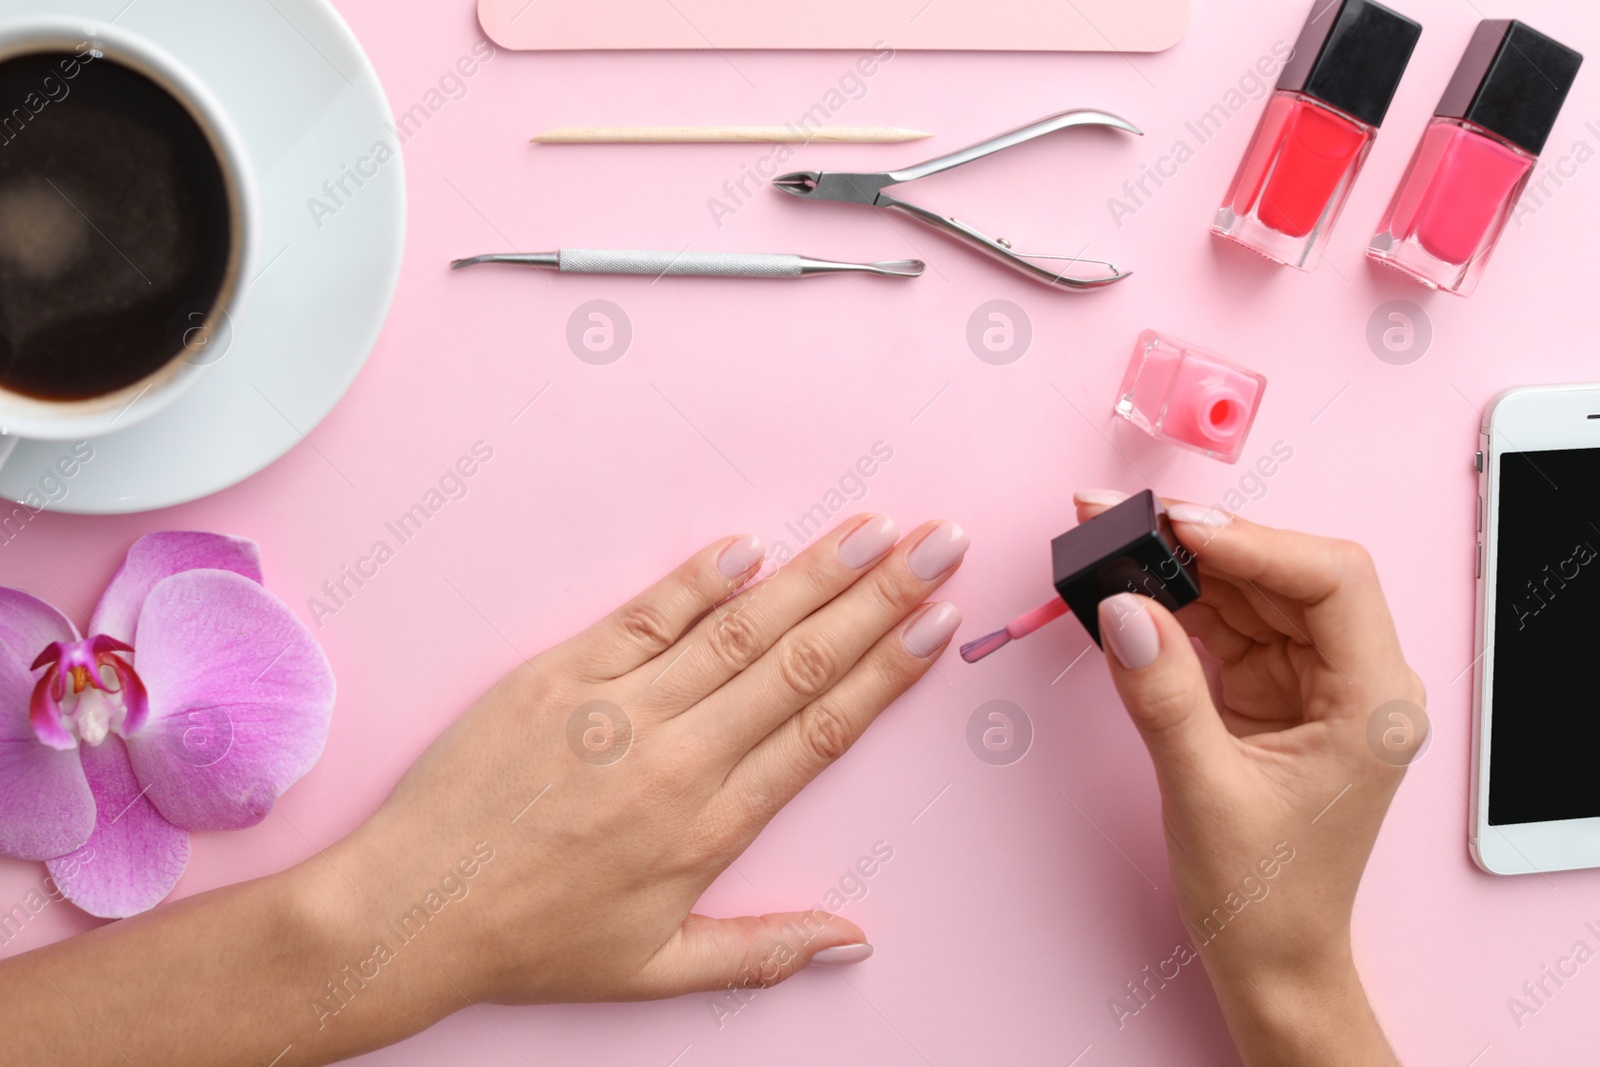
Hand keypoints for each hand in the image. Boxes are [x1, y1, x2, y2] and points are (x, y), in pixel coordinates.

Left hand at [324, 514, 966, 1015]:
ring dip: (813, 574)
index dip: (890, 671)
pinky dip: (698, 578)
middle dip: (882, 598)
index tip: (940, 624)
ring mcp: (618, 707)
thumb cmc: (534, 942)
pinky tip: (748, 546)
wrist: (413, 910)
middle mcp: (678, 757)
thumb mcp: (658, 968)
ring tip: (873, 532)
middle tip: (938, 543)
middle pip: (802, 662)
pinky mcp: (559, 673)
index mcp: (710, 826)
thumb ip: (764, 952)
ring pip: (738, 629)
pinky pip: (644, 614)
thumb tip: (855, 939)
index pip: (824, 729)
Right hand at [1074, 490, 1423, 1066]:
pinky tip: (1130, 591)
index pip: (1332, 580)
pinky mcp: (1275, 693)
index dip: (1255, 540)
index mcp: (1375, 702)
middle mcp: (1357, 681)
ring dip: (1183, 568)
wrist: (1270, 961)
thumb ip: (1164, 694)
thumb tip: (1123, 608)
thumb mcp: (1205, 793)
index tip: (1176, 527)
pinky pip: (1228, 627)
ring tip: (1112, 543)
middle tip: (1121, 519)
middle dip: (1204, 543)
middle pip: (1287, 573)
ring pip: (1253, 592)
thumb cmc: (1266, 897)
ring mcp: (1315, 684)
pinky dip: (1178, 606)